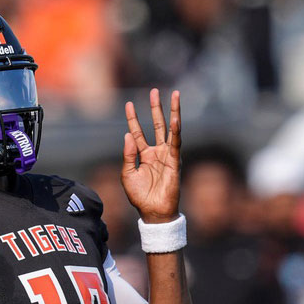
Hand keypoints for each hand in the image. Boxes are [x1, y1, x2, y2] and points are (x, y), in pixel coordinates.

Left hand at [122, 89, 181, 222]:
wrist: (153, 212)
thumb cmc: (140, 197)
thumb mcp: (127, 175)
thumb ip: (127, 155)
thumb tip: (127, 135)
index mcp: (143, 155)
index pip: (137, 132)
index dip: (133, 119)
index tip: (128, 104)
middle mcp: (156, 152)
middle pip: (157, 125)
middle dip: (156, 108)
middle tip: (155, 91)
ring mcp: (167, 155)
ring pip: (170, 129)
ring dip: (173, 112)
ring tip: (174, 95)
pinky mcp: (174, 162)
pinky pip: (176, 143)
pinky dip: (176, 130)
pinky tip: (175, 118)